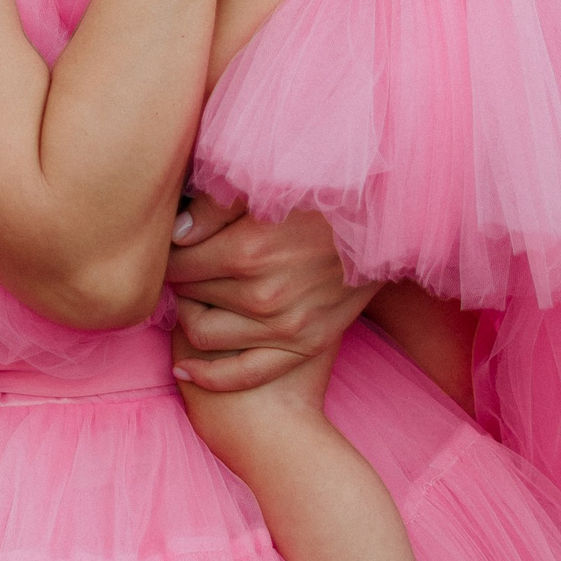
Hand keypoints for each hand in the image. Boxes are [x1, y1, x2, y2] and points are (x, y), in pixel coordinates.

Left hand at [167, 192, 375, 392]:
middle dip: (179, 282)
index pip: (178, 262)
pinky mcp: (306, 345)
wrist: (390, 221)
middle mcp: (263, 295)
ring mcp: (286, 326)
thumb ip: (214, 205)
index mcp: (248, 250)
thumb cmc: (326, 193)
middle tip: (184, 266)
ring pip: (203, 334)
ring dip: (189, 316)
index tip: (173, 246)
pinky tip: (184, 368)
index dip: (170, 254)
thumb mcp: (270, 184)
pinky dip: (207, 376)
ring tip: (193, 297)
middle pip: (188, 296)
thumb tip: (176, 235)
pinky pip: (243, 374)